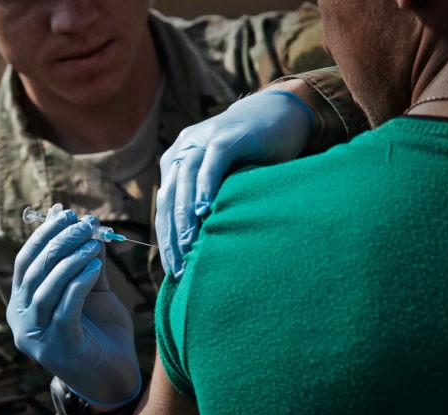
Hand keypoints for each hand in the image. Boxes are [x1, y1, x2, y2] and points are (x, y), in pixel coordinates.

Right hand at [7, 209, 140, 406]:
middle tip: (85, 223)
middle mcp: (20, 319)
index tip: (67, 213)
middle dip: (60, 241)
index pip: (26, 260)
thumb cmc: (101, 334)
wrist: (114, 379)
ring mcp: (35, 336)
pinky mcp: (56, 347)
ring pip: (46, 287)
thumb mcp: (93, 291)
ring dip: (70, 258)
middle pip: (34, 269)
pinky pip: (65, 307)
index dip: (44, 234)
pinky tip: (94, 266)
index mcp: (23, 303)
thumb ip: (86, 263)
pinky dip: (79, 283)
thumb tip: (86, 226)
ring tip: (92, 240)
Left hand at [155, 89, 314, 277]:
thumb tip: (200, 248)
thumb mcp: (225, 181)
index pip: (166, 206)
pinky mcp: (227, 135)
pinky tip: (204, 209)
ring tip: (188, 246)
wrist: (281, 112)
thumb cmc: (254, 156)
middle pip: (170, 196)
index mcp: (178, 162)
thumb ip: (209, 203)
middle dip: (173, 234)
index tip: (173, 269)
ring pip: (186, 180)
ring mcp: (204, 139)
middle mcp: (184, 149)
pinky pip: (212, 162)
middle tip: (180, 266)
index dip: (167, 237)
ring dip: (186, 215)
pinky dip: (206, 185)